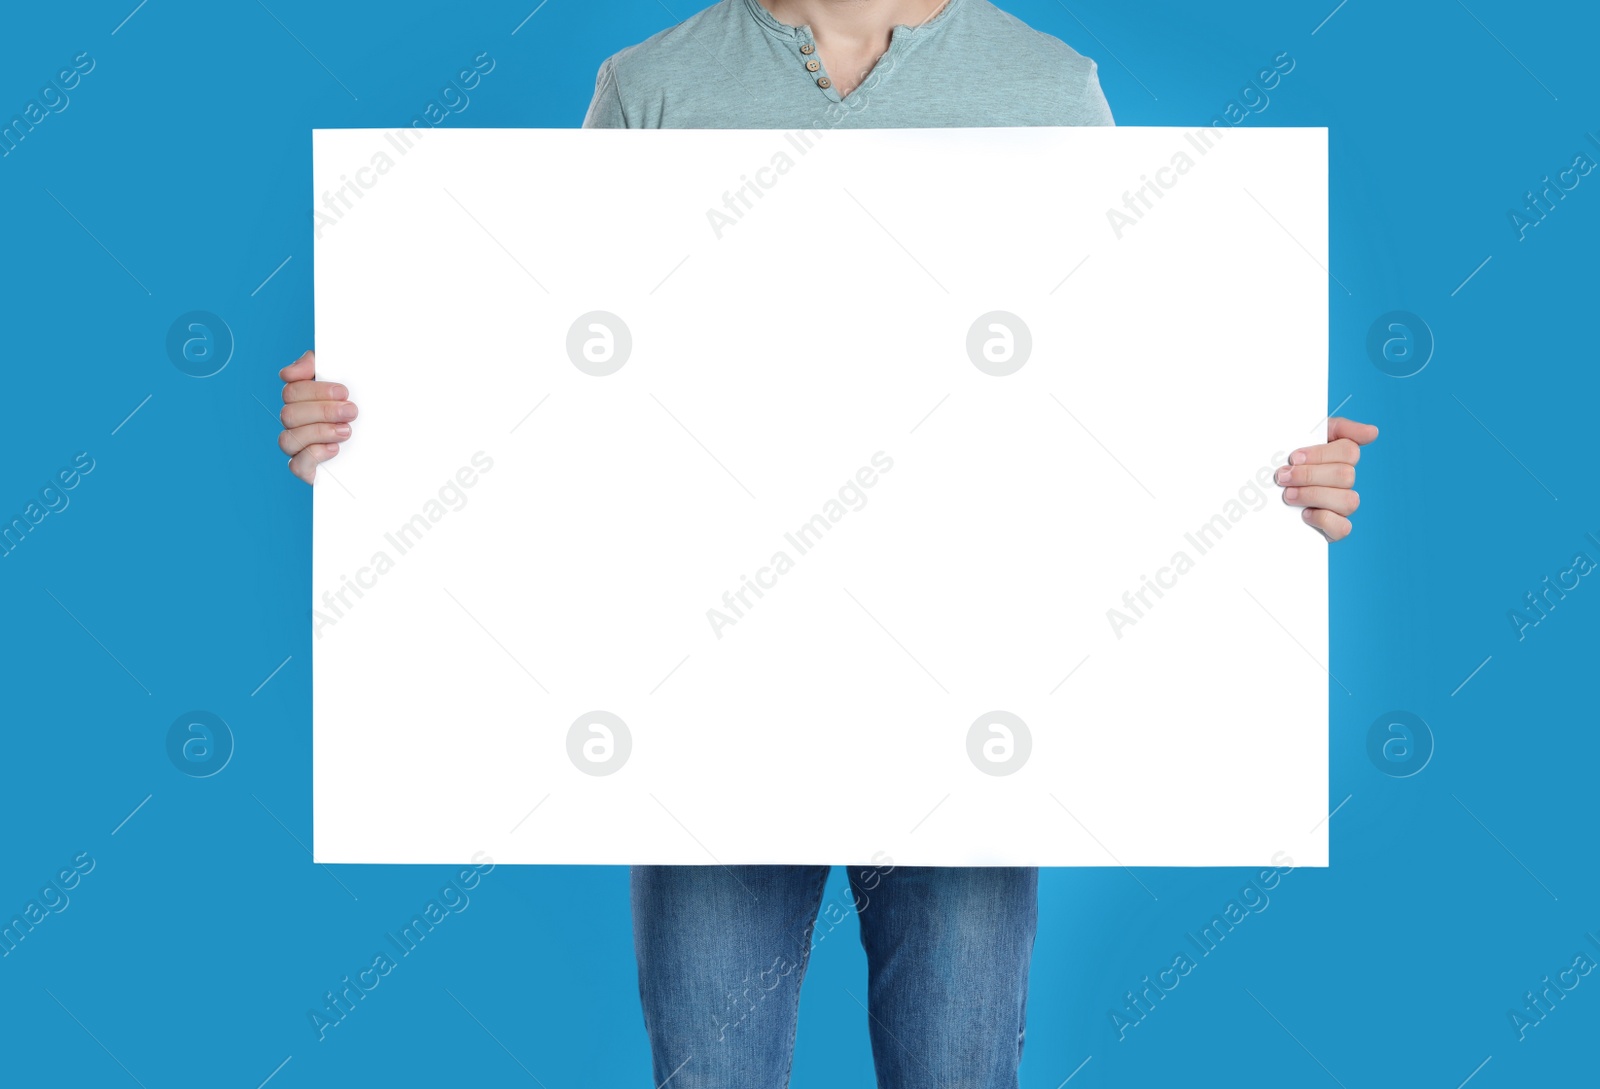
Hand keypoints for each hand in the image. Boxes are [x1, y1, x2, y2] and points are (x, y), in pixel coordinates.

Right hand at [278, 350, 356, 483]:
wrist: (391, 445)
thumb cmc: (368, 408)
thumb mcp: (353, 380)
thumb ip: (322, 364)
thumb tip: (289, 372)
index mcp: (304, 400)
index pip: (292, 390)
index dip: (316, 390)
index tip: (344, 391)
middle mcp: (297, 423)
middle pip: (288, 414)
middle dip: (323, 411)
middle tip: (352, 411)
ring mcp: (299, 447)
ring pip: (287, 439)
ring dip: (319, 432)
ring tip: (347, 431)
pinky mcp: (308, 470)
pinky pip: (296, 465)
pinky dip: (313, 455)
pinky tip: (335, 449)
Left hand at [1276, 416, 1377, 541]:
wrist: (1255, 495)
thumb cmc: (1281, 461)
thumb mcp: (1300, 435)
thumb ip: (1338, 428)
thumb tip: (1373, 432)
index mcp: (1339, 456)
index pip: (1349, 451)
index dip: (1321, 454)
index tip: (1294, 457)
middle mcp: (1344, 481)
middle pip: (1346, 475)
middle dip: (1309, 475)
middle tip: (1282, 477)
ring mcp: (1341, 506)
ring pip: (1349, 501)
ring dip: (1313, 496)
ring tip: (1287, 495)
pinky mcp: (1334, 529)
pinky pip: (1343, 528)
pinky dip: (1323, 520)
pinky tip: (1304, 514)